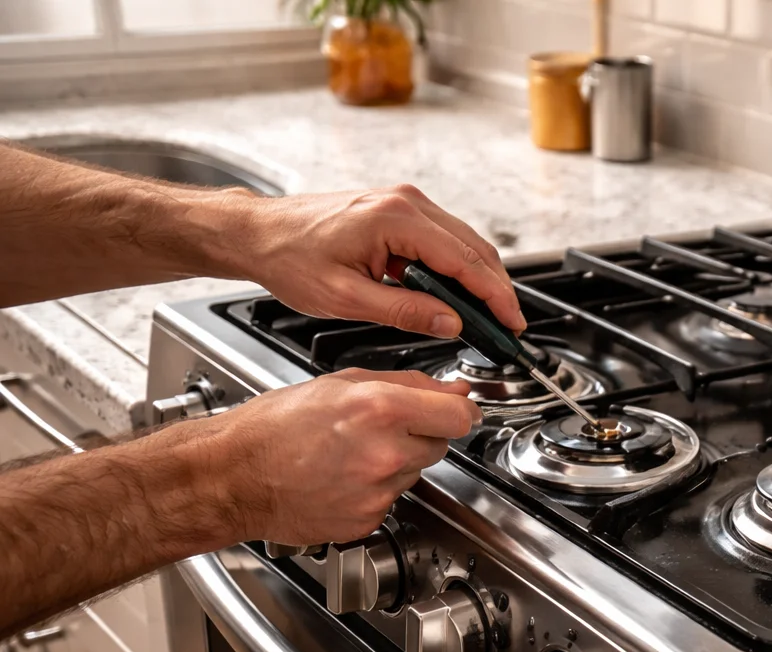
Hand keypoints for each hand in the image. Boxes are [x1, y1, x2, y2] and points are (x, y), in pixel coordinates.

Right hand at [198, 368, 481, 544]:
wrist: (234, 476)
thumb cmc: (273, 427)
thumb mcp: (339, 383)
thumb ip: (404, 384)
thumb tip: (450, 390)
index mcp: (381, 410)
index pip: (460, 416)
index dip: (460, 412)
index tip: (457, 410)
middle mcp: (386, 453)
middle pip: (440, 444)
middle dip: (421, 434)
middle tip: (380, 428)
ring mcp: (379, 492)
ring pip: (416, 472)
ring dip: (396, 461)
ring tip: (351, 452)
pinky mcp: (369, 519)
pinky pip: (392, 499)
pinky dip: (375, 489)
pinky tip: (343, 477)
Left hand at [220, 183, 525, 338]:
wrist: (258, 233)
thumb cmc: (289, 257)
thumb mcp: (346, 297)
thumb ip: (405, 311)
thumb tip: (450, 323)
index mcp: (395, 219)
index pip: (465, 261)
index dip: (495, 296)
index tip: (511, 323)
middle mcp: (406, 203)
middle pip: (474, 248)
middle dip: (496, 289)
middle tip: (508, 326)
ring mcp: (404, 203)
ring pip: (464, 243)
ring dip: (479, 279)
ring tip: (488, 316)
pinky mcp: (399, 210)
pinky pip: (444, 239)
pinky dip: (458, 268)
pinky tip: (459, 295)